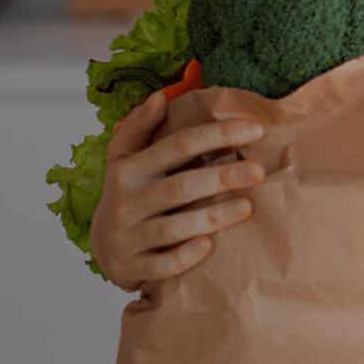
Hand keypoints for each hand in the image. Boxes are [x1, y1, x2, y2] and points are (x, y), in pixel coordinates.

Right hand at [87, 87, 269, 289]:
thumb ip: (139, 125)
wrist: (103, 246)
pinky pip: (162, 265)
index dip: (216, 135)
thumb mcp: (123, 157)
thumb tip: (159, 96)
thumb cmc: (127, 193)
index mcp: (129, 169)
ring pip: (173, 228)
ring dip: (211, 217)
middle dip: (222, 177)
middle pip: (180, 186)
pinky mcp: (134, 268)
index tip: (255, 129)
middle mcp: (127, 202)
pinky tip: (209, 246)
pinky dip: (185, 256)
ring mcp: (130, 237)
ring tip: (248, 207)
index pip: (177, 145)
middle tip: (260, 172)